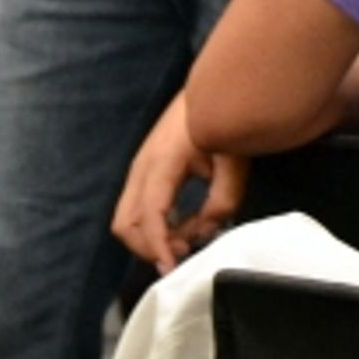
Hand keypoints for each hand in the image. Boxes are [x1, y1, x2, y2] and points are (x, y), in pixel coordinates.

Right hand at [111, 91, 248, 274]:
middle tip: (182, 256)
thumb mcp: (234, 162)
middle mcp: (141, 168)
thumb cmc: (225, 122)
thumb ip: (222, 200)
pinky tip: (179, 226)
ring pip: (126, 218)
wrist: (215, 89)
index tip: (172, 269)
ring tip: (184, 241)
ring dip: (149, 238)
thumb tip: (206, 231)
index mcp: (161, 164)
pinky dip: (151, 225)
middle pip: (125, 224)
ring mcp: (138, 168)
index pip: (149, 217)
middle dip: (149, 248)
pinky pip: (136, 207)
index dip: (159, 247)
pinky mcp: (144, 170)